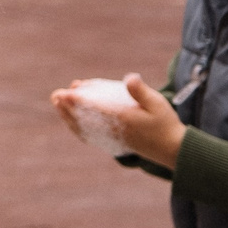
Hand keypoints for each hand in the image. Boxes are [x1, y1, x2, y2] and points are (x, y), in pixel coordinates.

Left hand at [49, 74, 185, 167]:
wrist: (171, 149)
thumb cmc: (165, 123)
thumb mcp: (157, 103)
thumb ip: (141, 92)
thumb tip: (130, 78)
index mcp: (123, 119)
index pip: (95, 109)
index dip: (79, 100)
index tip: (66, 92)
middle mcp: (113, 131)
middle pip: (84, 119)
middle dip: (68, 107)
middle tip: (56, 95)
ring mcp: (112, 139)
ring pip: (84, 129)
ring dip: (70, 116)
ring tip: (59, 104)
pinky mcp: (113, 143)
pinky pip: (90, 137)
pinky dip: (78, 129)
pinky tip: (71, 121)